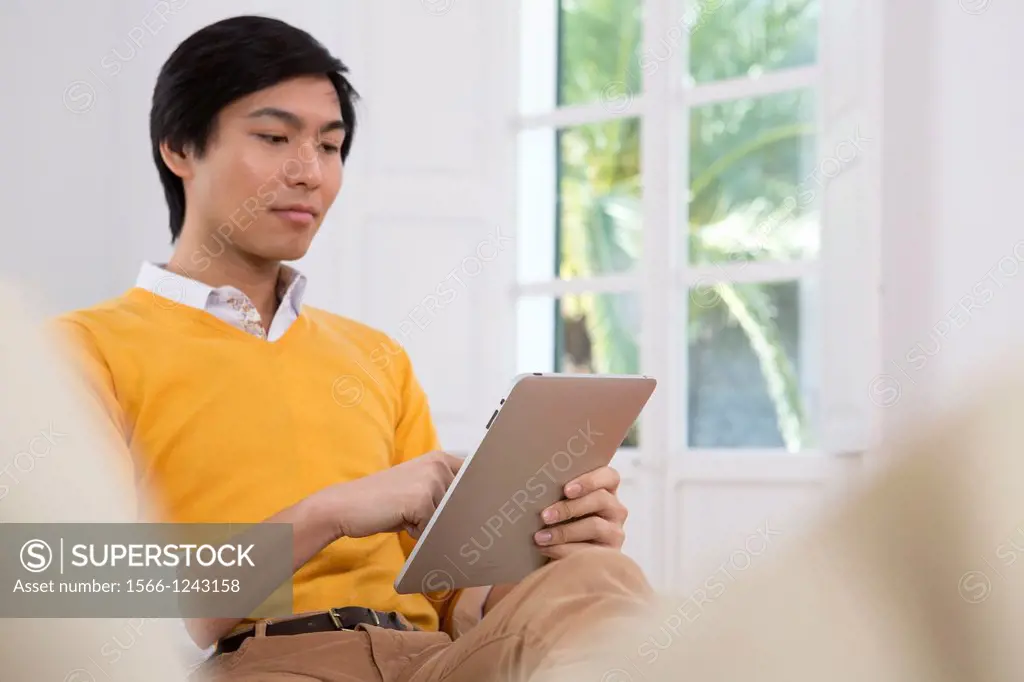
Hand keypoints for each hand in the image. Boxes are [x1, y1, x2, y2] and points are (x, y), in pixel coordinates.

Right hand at [325, 451, 462, 539]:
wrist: (347, 505)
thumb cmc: (383, 502)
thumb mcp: (418, 489)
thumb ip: (444, 493)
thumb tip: (475, 511)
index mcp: (440, 459)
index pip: (474, 481)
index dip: (474, 499)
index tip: (473, 509)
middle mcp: (439, 465)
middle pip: (463, 505)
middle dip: (446, 517)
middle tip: (419, 514)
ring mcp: (432, 481)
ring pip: (448, 518)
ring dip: (430, 525)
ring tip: (406, 515)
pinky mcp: (422, 499)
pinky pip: (432, 528)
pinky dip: (418, 532)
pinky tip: (401, 520)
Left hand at [533, 466, 627, 559]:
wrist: (564, 558)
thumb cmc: (560, 521)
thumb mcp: (561, 503)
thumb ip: (558, 492)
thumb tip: (538, 488)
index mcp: (605, 489)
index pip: (609, 476)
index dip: (589, 481)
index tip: (566, 490)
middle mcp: (615, 508)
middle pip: (600, 500)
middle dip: (569, 508)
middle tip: (545, 516)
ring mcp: (615, 531)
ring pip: (595, 526)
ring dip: (564, 532)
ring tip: (540, 537)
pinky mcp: (610, 553)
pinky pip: (589, 551)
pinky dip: (564, 550)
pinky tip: (546, 549)